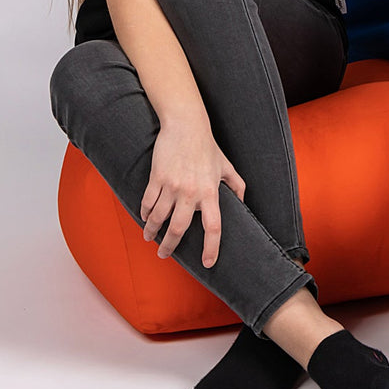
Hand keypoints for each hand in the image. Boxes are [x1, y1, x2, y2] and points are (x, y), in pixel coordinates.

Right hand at [140, 117, 246, 266]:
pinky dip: (145, 213)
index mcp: (210, 192)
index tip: (208, 262)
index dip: (211, 247)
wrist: (186, 125)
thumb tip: (243, 202)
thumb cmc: (207, 146)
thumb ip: (237, 185)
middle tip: (164, 254)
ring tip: (150, 238)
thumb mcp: (226, 166)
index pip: (213, 227)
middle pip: (178, 228)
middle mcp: (191, 192)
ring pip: (158, 218)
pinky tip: (145, 218)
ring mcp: (172, 185)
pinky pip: (148, 202)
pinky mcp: (157, 178)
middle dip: (169, 246)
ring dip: (152, 231)